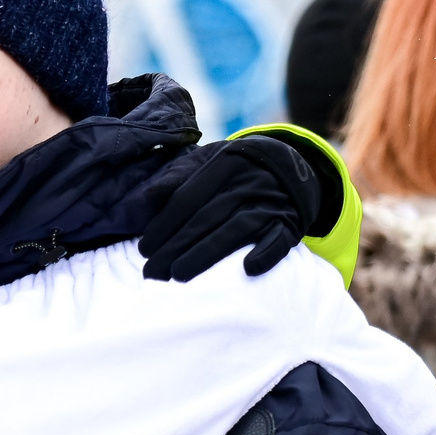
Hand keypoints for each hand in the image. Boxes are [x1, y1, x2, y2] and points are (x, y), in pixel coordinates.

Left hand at [139, 133, 335, 281]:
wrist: (291, 164)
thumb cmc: (236, 167)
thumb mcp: (209, 159)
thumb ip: (179, 174)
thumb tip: (149, 194)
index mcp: (226, 162)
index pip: (188, 198)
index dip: (164, 225)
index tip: (144, 249)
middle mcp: (250, 180)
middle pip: (207, 217)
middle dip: (176, 246)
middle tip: (151, 271)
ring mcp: (272, 202)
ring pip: (237, 229)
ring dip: (207, 253)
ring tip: (178, 275)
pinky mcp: (291, 222)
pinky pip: (280, 239)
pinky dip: (266, 253)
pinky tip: (247, 269)